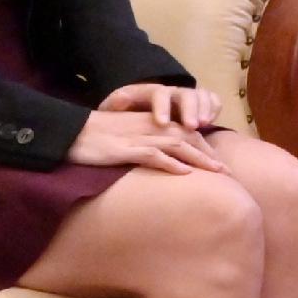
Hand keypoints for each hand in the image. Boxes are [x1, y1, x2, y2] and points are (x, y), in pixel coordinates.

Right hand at [69, 106, 222, 173]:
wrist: (70, 133)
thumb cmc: (97, 139)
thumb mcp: (127, 139)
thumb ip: (147, 146)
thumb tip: (165, 163)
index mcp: (152, 125)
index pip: (187, 134)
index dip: (205, 148)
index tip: (220, 164)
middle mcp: (151, 128)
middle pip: (189, 138)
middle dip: (210, 155)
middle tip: (228, 172)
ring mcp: (139, 138)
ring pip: (178, 145)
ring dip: (200, 159)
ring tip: (217, 172)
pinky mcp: (125, 150)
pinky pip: (153, 155)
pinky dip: (171, 163)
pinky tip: (185, 172)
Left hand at [101, 80, 221, 134]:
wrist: (140, 112)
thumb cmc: (128, 115)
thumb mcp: (116, 109)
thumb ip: (117, 104)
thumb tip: (120, 99)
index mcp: (153, 93)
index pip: (160, 94)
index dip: (163, 107)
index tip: (162, 123)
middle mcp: (174, 92)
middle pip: (186, 94)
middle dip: (190, 109)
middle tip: (191, 126)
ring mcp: (189, 97)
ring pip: (202, 95)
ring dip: (205, 108)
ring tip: (204, 125)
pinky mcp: (201, 105)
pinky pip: (213, 100)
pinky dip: (215, 108)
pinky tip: (211, 122)